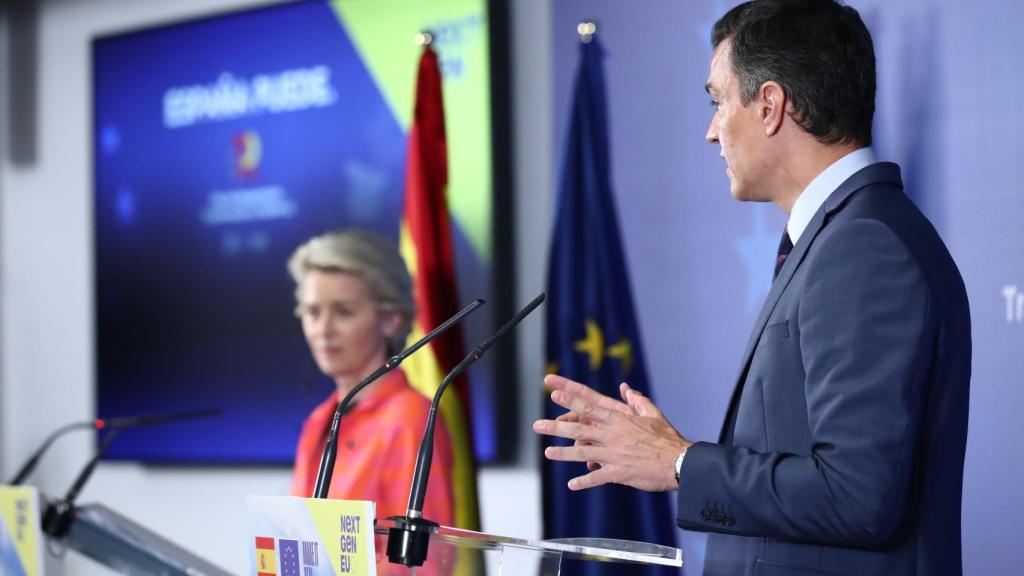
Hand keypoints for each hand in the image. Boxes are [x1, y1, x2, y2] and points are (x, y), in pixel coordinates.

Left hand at [534, 374, 691, 491]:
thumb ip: (636, 400)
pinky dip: (584, 481)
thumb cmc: (667, 438)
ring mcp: (613, 454)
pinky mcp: (618, 473)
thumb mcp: (652, 414)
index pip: (589, 404)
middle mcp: (612, 434)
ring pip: (582, 453)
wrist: (680, 462)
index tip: (553, 390)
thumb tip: (626, 388)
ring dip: (563, 453)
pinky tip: (572, 484)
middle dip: (556, 426)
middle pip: (578, 428)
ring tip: (548, 452)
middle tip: (538, 425)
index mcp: (619, 418)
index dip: (570, 397)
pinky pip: (597, 478)